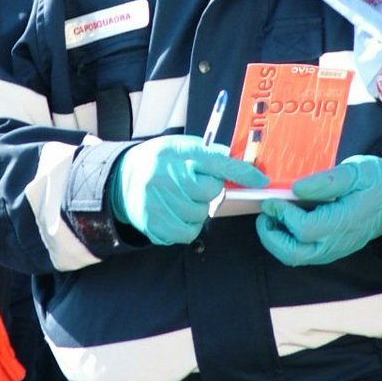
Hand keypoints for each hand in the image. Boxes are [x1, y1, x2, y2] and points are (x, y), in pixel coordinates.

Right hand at [110, 136, 268, 245]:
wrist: (120, 179)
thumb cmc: (159, 162)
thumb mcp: (180, 147)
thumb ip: (208, 154)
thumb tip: (242, 165)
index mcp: (175, 152)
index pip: (216, 161)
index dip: (241, 172)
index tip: (261, 180)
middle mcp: (164, 175)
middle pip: (209, 192)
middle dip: (209, 191)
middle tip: (195, 186)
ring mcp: (156, 200)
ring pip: (199, 215)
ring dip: (198, 210)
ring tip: (183, 199)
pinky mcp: (152, 223)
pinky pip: (186, 233)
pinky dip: (188, 227)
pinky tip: (177, 214)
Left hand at [256, 155, 381, 266]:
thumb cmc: (377, 181)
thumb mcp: (356, 171)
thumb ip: (326, 181)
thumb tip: (296, 188)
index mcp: (345, 221)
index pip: (305, 229)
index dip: (283, 215)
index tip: (273, 198)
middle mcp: (337, 242)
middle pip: (294, 254)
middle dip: (271, 236)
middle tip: (265, 213)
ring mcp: (334, 249)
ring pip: (296, 258)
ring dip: (276, 240)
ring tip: (272, 216)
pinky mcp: (331, 249)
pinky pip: (303, 254)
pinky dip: (287, 241)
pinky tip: (285, 221)